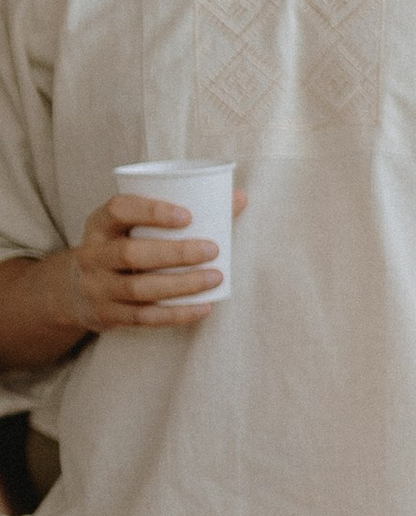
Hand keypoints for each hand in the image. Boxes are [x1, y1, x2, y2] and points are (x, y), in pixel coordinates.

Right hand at [63, 191, 234, 333]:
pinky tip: (203, 308)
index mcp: (100, 224)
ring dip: (181, 285)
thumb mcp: (134, 226)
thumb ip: (182, 211)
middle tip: (212, 249)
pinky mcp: (107, 315)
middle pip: (131, 254)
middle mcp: (93, 255)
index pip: (119, 210)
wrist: (76, 290)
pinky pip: (143, 317)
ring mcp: (97, 287)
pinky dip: (176, 314)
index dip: (152, 211)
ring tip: (215, 277)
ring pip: (139, 289)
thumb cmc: (122, 247)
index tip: (187, 215)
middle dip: (175, 253)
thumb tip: (240, 197)